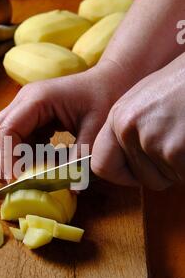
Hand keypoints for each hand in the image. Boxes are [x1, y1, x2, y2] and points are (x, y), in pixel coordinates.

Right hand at [0, 60, 129, 179]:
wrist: (110, 80)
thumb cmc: (104, 97)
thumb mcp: (96, 127)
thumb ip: (82, 157)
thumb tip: (72, 189)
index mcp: (37, 99)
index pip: (8, 130)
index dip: (6, 157)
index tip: (14, 180)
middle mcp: (25, 100)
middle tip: (10, 184)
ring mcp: (25, 107)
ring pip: (2, 135)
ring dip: (7, 158)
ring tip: (22, 178)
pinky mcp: (31, 116)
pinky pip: (17, 137)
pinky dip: (21, 154)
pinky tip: (36, 166)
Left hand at [92, 54, 184, 189]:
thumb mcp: (150, 99)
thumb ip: (134, 128)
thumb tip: (126, 159)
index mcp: (119, 115)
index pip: (102, 164)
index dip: (123, 174)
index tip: (140, 172)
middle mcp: (128, 128)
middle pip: (140, 176)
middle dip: (162, 172)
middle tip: (180, 146)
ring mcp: (152, 140)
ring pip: (164, 178)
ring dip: (180, 167)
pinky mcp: (175, 150)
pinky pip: (183, 176)